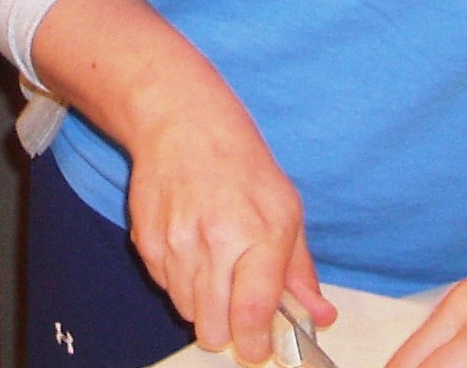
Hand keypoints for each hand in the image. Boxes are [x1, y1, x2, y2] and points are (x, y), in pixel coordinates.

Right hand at [124, 88, 335, 364]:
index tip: (258, 348)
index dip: (255, 345)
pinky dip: (179, 280)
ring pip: (186, 312)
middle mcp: (212, 244)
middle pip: (213, 329)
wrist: (182, 122)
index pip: (251, 317)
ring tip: (215, 266)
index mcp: (257, 236)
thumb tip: (320, 317)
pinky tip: (191, 247)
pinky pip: (165, 287)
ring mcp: (174, 243)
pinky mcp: (146, 241)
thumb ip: (299, 272)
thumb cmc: (240, 163)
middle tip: (237, 308)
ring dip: (202, 303)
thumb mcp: (286, 209)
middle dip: (228, 330)